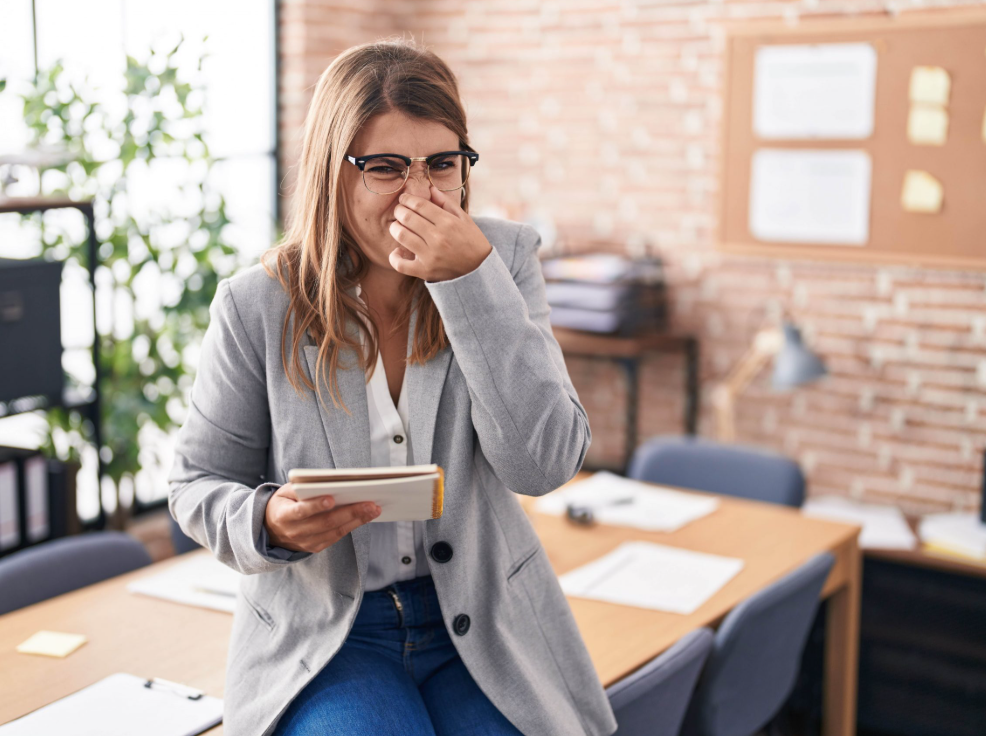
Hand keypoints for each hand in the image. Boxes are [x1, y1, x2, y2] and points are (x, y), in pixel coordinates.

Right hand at [263, 483, 380, 553]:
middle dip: (350, 512)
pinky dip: (352, 526)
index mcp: (284, 515)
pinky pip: (336, 537)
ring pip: (335, 531)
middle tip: (370, 503)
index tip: (332, 498)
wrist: (271, 530)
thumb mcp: (285, 492)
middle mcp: (295, 532)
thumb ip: (301, 488)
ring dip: (357, 520)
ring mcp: (306, 542)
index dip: (316, 506)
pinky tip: (365, 516)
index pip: (301, 511)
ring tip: (374, 509)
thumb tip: (326, 484)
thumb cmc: (283, 504)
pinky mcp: (315, 547)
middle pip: (325, 523)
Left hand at [388, 184, 492, 281]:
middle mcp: (438, 238)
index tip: (404, 199)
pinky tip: (398, 251)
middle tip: (399, 211)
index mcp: (447, 222)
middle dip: (399, 210)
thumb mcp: (463, 218)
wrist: (480, 268)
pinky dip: (394, 257)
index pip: (419, 205)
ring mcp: (430, 255)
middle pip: (407, 217)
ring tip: (397, 226)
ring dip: (395, 228)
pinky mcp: (425, 271)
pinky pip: (401, 264)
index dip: (407, 199)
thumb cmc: (471, 240)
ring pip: (401, 235)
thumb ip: (446, 202)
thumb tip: (430, 188)